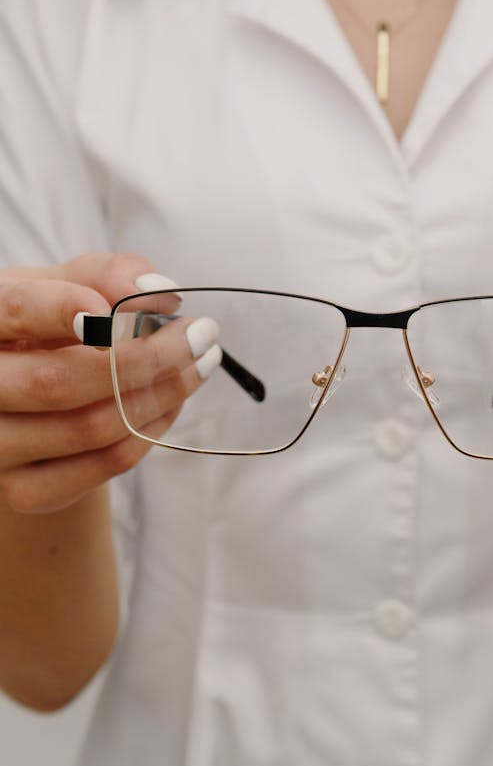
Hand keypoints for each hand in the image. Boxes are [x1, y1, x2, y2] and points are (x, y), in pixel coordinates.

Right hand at [0, 253, 208, 513]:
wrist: (27, 403)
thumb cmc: (47, 330)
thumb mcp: (63, 286)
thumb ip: (105, 275)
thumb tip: (156, 291)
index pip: (15, 313)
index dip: (65, 309)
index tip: (128, 306)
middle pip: (59, 382)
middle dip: (145, 358)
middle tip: (200, 334)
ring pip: (91, 427)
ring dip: (161, 394)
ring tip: (198, 365)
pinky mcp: (27, 491)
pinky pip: (107, 462)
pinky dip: (152, 429)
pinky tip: (173, 401)